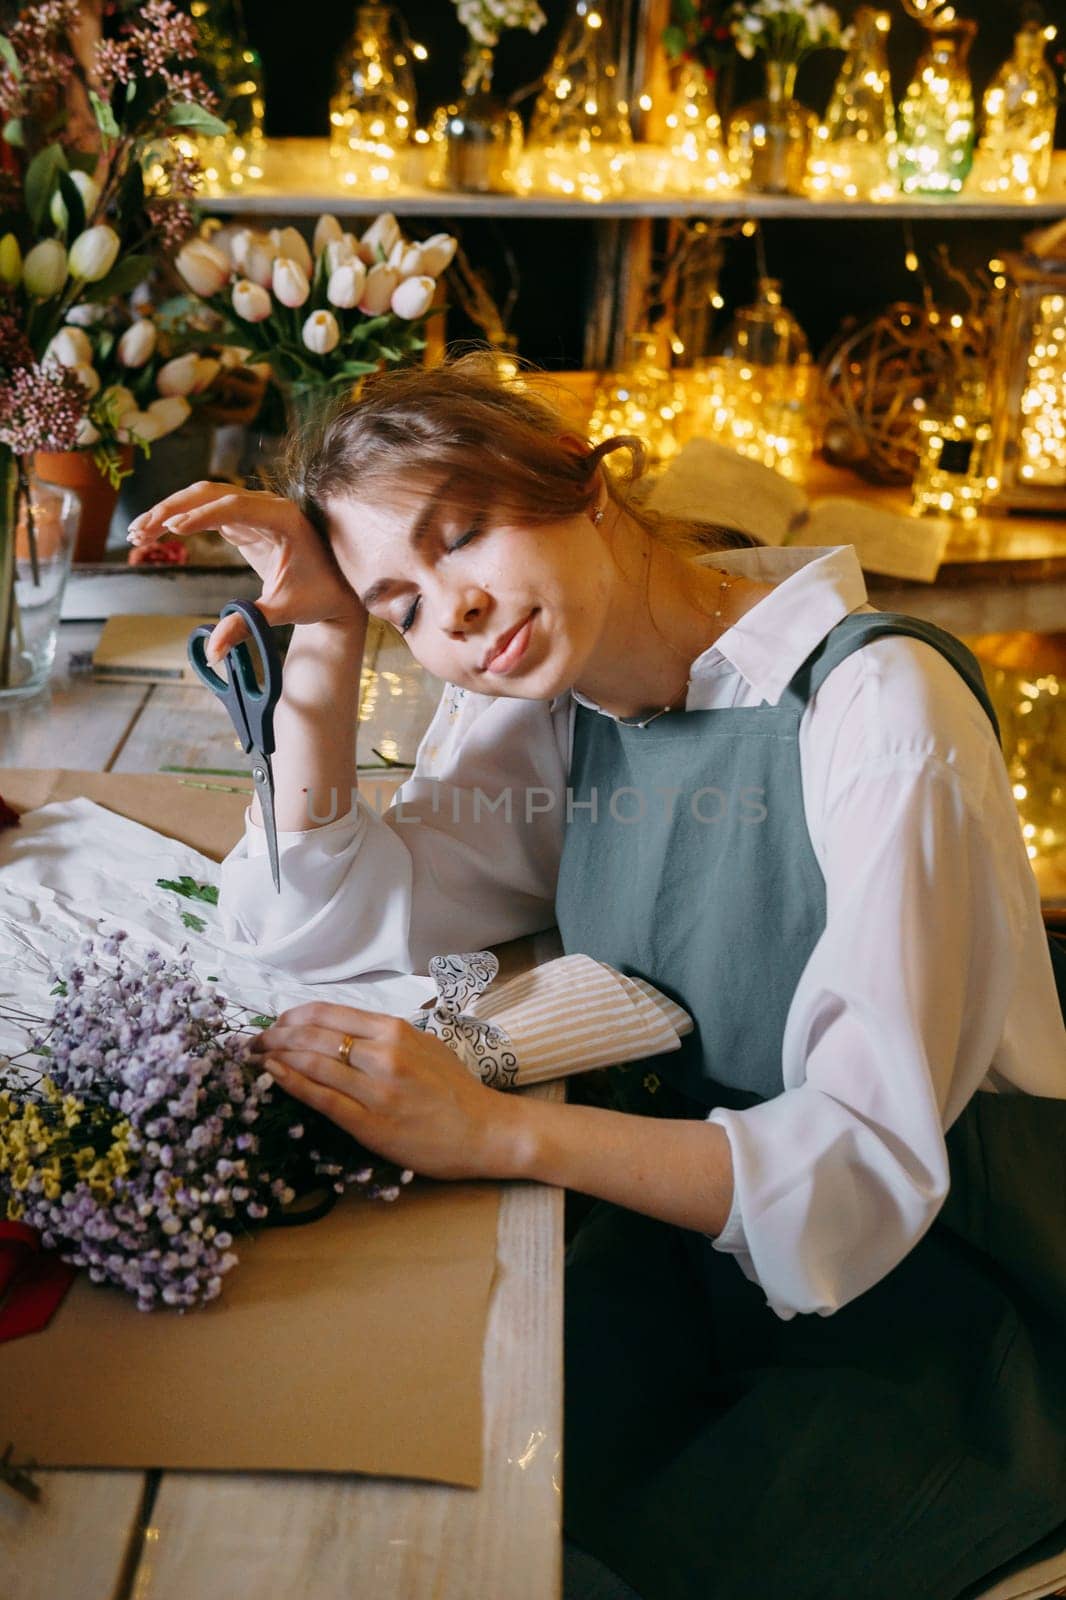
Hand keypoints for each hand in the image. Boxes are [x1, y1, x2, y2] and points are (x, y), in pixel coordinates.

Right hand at [127, 483, 364, 659]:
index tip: (172, 530)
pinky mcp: (245, 523)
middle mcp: (268, 506)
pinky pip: (207, 514)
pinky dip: (181, 521)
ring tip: (138, 533)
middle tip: (140, 531)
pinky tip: (156, 534)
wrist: (336, 593)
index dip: (201, 516)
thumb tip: (212, 653)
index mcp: (284, 518)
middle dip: (173, 509)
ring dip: (170, 511)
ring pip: (204, 499)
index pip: (235, 507)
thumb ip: (246, 624)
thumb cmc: (318, 598)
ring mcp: (255, 511)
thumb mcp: (282, 612)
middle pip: (211, 493)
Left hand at [250, 1004, 521, 1181]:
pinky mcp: (371, 1122)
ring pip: (312, 1062)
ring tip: (253, 1058)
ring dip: (275, 1057)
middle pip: (312, 1034)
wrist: (487, 1130)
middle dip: (273, 1035)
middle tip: (250, 1042)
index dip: (289, 1016)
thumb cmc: (455, 1090)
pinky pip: (322, 1098)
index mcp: (394, 1030)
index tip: (271, 1024)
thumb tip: (341, 1033)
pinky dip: (291, 1083)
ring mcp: (376, 1088)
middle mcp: (383, 1052)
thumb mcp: (423, 1046)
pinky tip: (272, 1076)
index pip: (327, 1014)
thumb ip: (384, 1037)